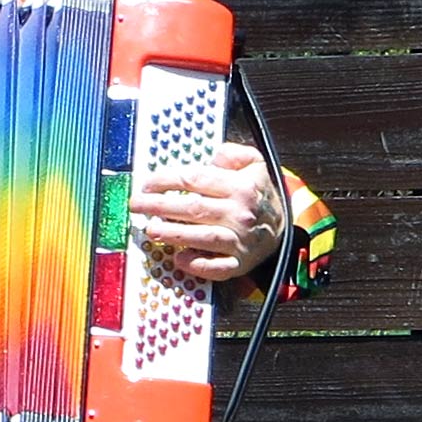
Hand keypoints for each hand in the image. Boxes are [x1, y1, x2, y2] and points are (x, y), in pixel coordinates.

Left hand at [129, 143, 284, 283]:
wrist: (285, 227)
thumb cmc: (259, 194)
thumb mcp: (255, 164)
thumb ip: (233, 154)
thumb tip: (214, 155)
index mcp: (241, 186)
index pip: (197, 179)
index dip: (168, 180)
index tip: (148, 183)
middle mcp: (240, 213)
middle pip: (194, 208)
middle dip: (160, 205)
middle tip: (136, 205)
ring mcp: (240, 240)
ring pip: (203, 237)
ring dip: (174, 234)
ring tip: (150, 229)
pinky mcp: (240, 263)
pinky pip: (219, 267)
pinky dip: (199, 265)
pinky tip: (180, 259)